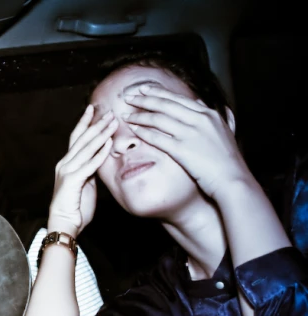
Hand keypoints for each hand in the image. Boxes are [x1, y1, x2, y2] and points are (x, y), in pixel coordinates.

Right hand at [49, 105, 116, 236]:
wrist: (64, 224)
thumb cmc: (76, 208)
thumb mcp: (85, 184)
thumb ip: (90, 170)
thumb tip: (100, 160)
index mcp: (66, 163)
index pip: (76, 138)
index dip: (84, 122)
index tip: (93, 109)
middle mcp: (64, 164)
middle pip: (81, 138)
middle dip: (96, 124)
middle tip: (109, 112)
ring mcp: (67, 171)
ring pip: (86, 148)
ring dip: (100, 134)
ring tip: (112, 123)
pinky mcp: (71, 181)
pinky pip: (89, 164)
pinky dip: (99, 154)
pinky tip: (109, 144)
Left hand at [123, 84, 251, 200]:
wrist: (233, 180)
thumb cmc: (228, 161)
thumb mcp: (227, 132)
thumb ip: (218, 117)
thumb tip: (207, 105)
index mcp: (209, 114)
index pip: (179, 98)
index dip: (159, 92)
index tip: (145, 89)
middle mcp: (200, 120)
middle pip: (166, 104)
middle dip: (144, 99)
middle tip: (129, 96)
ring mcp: (191, 134)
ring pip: (159, 119)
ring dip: (140, 115)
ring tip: (127, 114)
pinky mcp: (183, 149)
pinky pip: (158, 137)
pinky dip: (144, 132)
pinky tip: (134, 130)